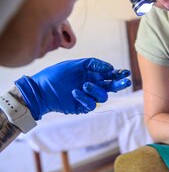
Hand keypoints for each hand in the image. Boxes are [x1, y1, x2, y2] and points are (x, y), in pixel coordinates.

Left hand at [15, 58, 130, 119]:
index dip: (118, 74)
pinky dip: (84, 98)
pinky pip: (90, 104)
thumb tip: (110, 68)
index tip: (125, 73)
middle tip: (125, 82)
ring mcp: (88, 97)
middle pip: (111, 87)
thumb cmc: (57, 74)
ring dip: (96, 90)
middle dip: (119, 84)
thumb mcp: (76, 64)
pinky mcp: (82, 107)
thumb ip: (94, 64)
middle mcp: (93, 86)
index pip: (110, 75)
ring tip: (84, 85)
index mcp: (92, 75)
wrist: (41, 89)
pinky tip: (75, 92)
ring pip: (102, 96)